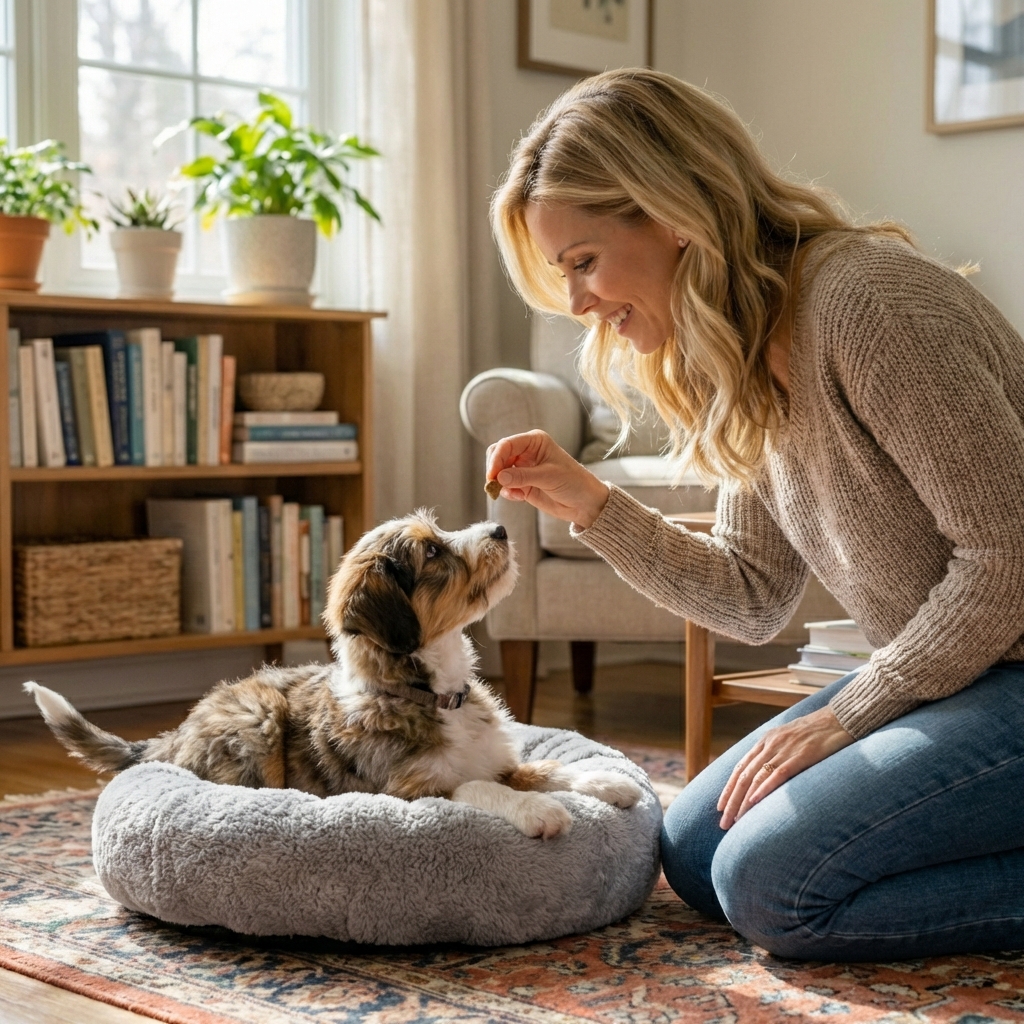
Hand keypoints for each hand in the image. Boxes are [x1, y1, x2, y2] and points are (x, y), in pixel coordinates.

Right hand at [486, 430, 610, 528]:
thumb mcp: (549, 477)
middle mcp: (526, 452)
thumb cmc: (574, 482)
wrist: (585, 503)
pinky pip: (505, 486)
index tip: (492, 475)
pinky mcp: (523, 485)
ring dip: (499, 483)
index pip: (506, 445)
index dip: (496, 459)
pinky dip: (507, 492)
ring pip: (499, 472)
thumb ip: (522, 476)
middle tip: (494, 484)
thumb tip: (499, 477)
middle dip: (494, 469)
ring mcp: (523, 469)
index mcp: (534, 441)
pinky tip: (519, 497)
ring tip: (511, 493)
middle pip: (498, 455)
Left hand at [716, 706, 853, 828]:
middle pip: (743, 776)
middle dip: (731, 801)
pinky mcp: (802, 755)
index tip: (720, 807)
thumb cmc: (818, 732)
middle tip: (724, 823)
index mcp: (766, 741)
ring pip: (756, 778)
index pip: (740, 768)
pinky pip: (778, 774)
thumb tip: (767, 775)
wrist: (841, 718)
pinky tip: (754, 802)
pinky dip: (764, 789)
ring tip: (736, 820)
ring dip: (743, 802)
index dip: (728, 788)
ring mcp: (785, 749)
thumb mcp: (790, 739)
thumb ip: (777, 754)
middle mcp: (770, 744)